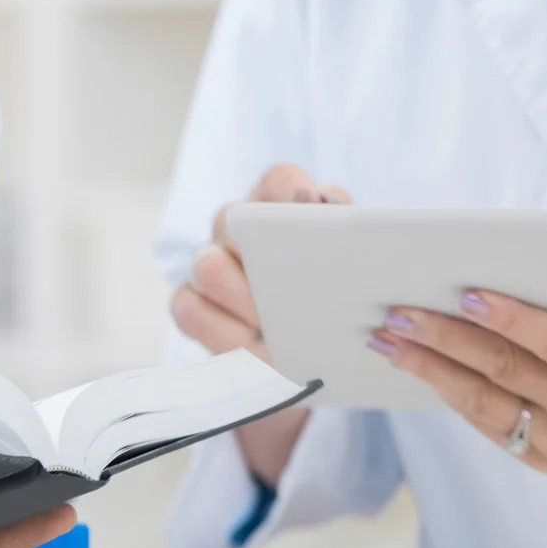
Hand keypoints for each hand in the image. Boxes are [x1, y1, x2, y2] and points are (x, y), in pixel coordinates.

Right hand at [167, 164, 349, 485]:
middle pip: (231, 218)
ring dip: (243, 300)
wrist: (310, 368)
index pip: (279, 179)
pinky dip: (224, 335)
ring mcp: (208, 267)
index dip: (292, 188)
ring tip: (274, 330)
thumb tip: (344, 217)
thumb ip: (357, 244)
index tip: (314, 205)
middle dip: (259, 251)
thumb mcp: (356, 277)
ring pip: (206, 265)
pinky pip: (190, 310)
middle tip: (291, 283)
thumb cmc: (335, 313)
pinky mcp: (189, 305)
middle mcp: (235, 232)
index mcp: (279, 212)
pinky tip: (257, 354)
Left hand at [374, 268, 546, 479]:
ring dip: (429, 371)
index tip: (464, 294)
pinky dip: (452, 397)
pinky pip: (489, 427)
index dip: (508, 318)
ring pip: (485, 404)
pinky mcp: (545, 461)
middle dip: (443, 339)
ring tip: (388, 343)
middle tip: (397, 314)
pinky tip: (421, 371)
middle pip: (503, 369)